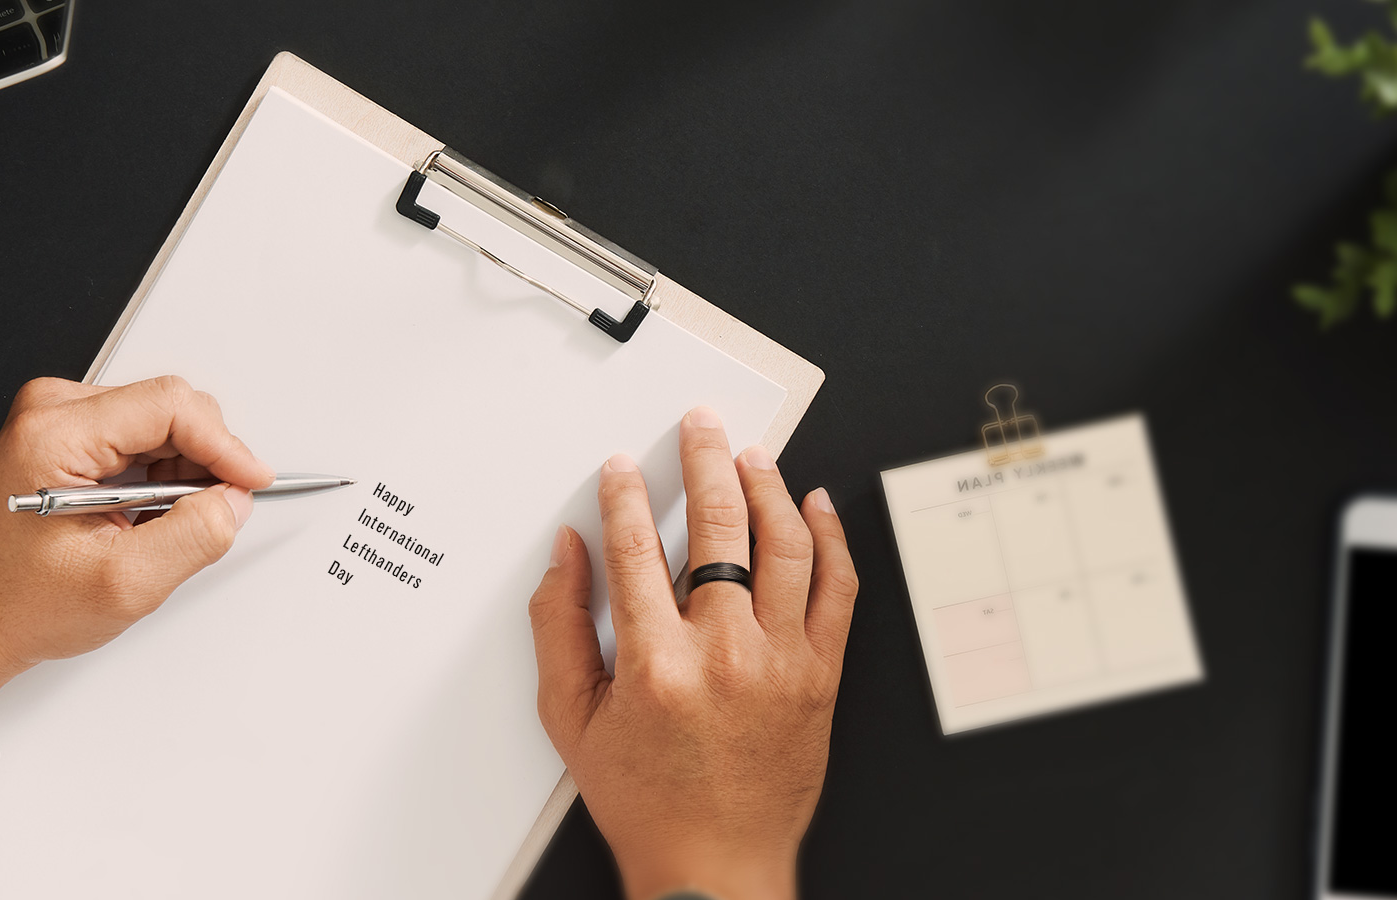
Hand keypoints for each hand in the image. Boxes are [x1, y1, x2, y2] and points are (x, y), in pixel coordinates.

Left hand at [0, 376, 274, 734]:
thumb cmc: (19, 604)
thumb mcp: (125, 584)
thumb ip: (194, 537)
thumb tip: (234, 501)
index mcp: (54, 435)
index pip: (171, 405)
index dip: (224, 445)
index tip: (251, 482)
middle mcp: (52, 412)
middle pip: (170, 408)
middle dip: (204, 463)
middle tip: (199, 520)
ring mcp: (58, 420)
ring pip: (164, 423)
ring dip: (182, 474)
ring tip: (156, 527)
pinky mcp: (69, 435)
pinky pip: (146, 437)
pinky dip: (163, 477)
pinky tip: (143, 516)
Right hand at [527, 407, 857, 899]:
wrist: (717, 865)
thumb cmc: (646, 799)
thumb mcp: (571, 720)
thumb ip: (558, 627)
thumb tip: (568, 552)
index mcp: (655, 663)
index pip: (638, 546)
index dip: (626, 494)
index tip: (622, 468)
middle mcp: (724, 653)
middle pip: (719, 526)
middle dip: (704, 460)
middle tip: (700, 426)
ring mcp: (782, 661)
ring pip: (785, 545)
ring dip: (768, 487)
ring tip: (751, 455)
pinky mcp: (821, 675)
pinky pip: (838, 588)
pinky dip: (830, 538)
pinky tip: (815, 506)